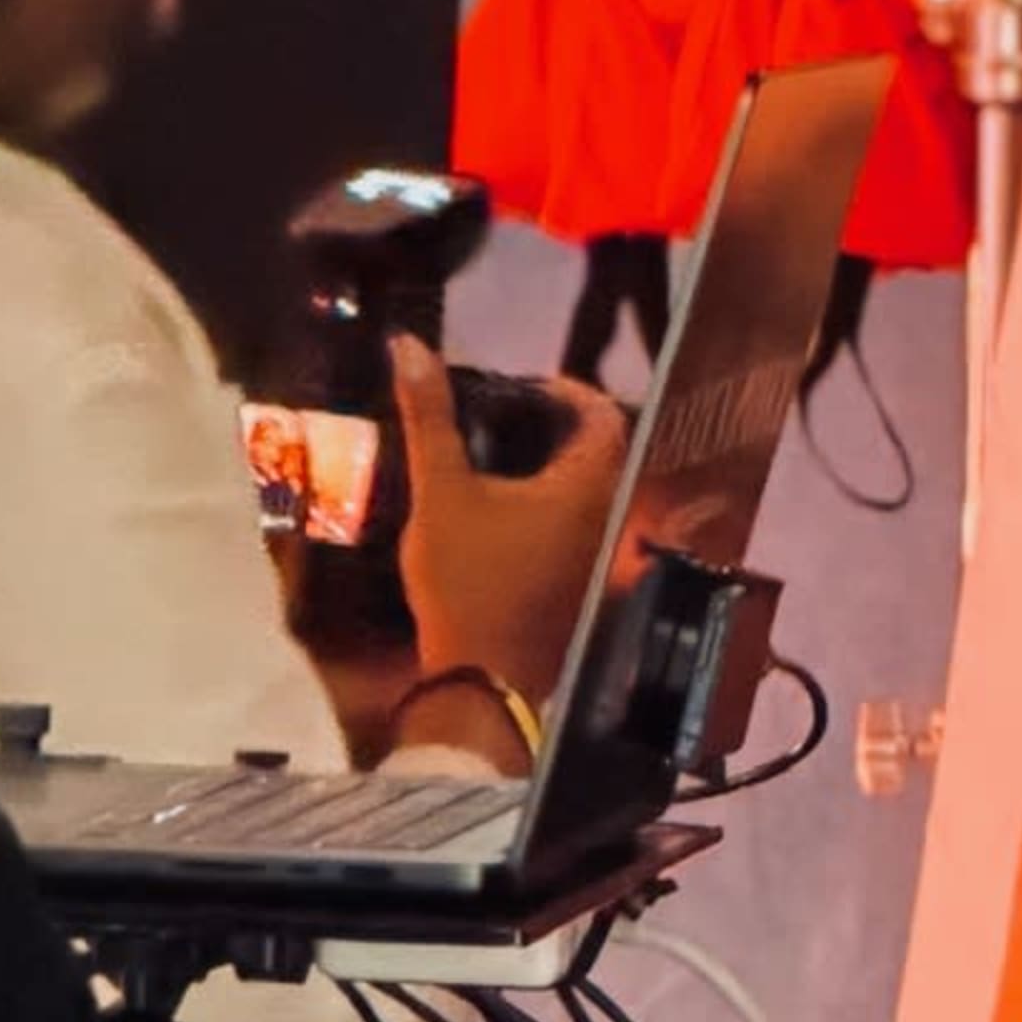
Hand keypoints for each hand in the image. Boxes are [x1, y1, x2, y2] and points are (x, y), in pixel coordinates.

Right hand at [396, 339, 625, 712]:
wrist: (485, 676)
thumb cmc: (468, 580)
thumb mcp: (441, 489)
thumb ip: (429, 415)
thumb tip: (409, 344)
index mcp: (590, 488)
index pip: (603, 416)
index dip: (570, 391)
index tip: (525, 383)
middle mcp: (612, 518)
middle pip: (603, 452)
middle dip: (561, 425)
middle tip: (509, 412)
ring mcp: (603, 556)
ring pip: (594, 491)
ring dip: (557, 465)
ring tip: (502, 450)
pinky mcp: (586, 584)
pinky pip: (582, 525)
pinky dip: (555, 502)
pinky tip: (507, 504)